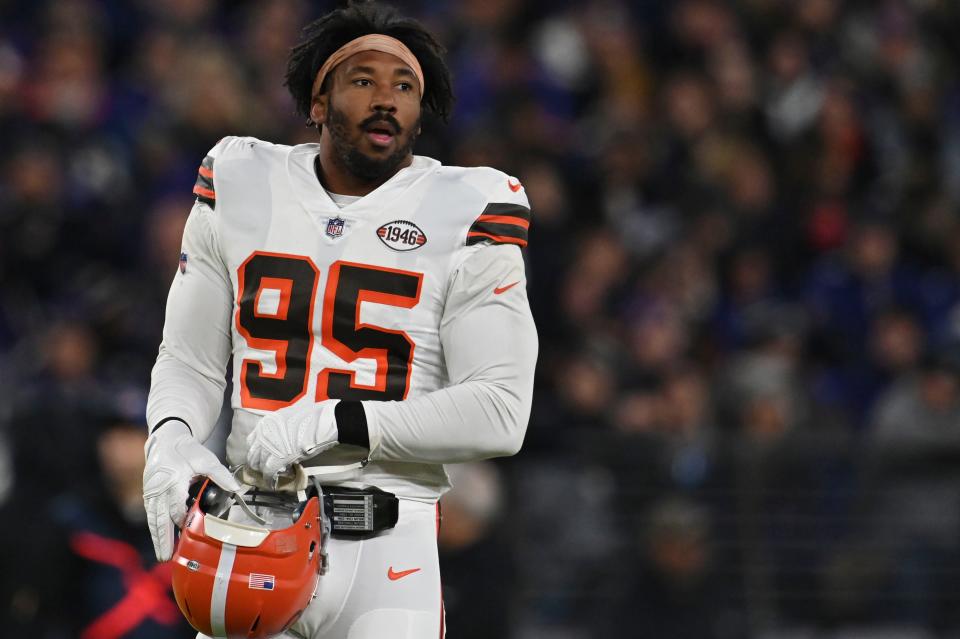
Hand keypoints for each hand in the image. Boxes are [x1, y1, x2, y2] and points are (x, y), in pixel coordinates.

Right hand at [143, 421, 240, 560]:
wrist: (166, 440)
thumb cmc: (187, 450)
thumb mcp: (206, 459)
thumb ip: (220, 475)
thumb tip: (236, 488)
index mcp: (173, 480)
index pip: (175, 506)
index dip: (182, 520)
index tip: (189, 532)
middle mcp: (158, 489)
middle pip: (159, 518)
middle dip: (163, 538)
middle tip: (166, 557)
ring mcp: (151, 492)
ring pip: (153, 519)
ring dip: (158, 537)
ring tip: (162, 555)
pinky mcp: (149, 494)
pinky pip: (152, 515)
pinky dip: (156, 528)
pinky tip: (161, 541)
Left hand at [246, 400, 339, 482]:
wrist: (321, 423)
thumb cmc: (310, 418)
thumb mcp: (288, 418)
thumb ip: (278, 430)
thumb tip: (278, 441)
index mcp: (266, 424)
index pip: (251, 441)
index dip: (256, 450)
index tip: (261, 455)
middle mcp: (264, 435)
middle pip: (253, 455)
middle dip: (258, 463)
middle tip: (266, 467)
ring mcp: (269, 447)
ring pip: (259, 464)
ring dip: (265, 471)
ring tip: (272, 474)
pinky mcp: (277, 459)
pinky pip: (269, 472)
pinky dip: (270, 478)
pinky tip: (273, 481)